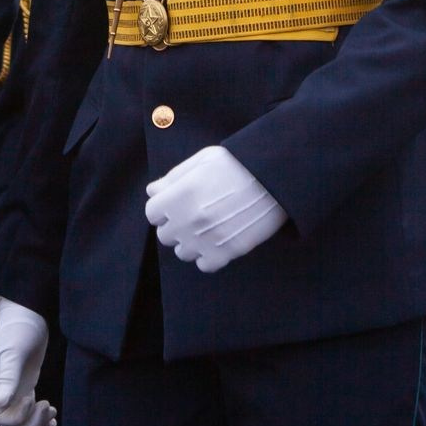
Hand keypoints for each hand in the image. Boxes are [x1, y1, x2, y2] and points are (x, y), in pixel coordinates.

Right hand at [0, 299, 57, 425]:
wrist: (28, 314)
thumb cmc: (17, 329)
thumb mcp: (12, 353)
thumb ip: (8, 377)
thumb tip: (1, 404)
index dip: (16, 417)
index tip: (32, 400)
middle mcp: (4, 390)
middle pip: (12, 423)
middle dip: (30, 422)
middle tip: (47, 406)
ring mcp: (16, 388)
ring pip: (23, 419)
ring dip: (37, 421)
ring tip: (51, 410)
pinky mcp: (28, 384)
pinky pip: (31, 410)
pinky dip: (42, 419)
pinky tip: (53, 419)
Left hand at [144, 145, 285, 272]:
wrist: (273, 176)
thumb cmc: (237, 163)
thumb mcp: (201, 160)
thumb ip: (173, 178)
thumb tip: (153, 191)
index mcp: (178, 195)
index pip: (152, 213)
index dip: (164, 207)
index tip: (176, 203)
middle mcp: (187, 220)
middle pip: (165, 235)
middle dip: (175, 224)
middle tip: (194, 213)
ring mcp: (206, 239)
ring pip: (182, 252)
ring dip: (190, 241)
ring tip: (207, 228)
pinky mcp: (227, 252)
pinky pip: (204, 265)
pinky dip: (208, 256)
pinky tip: (217, 240)